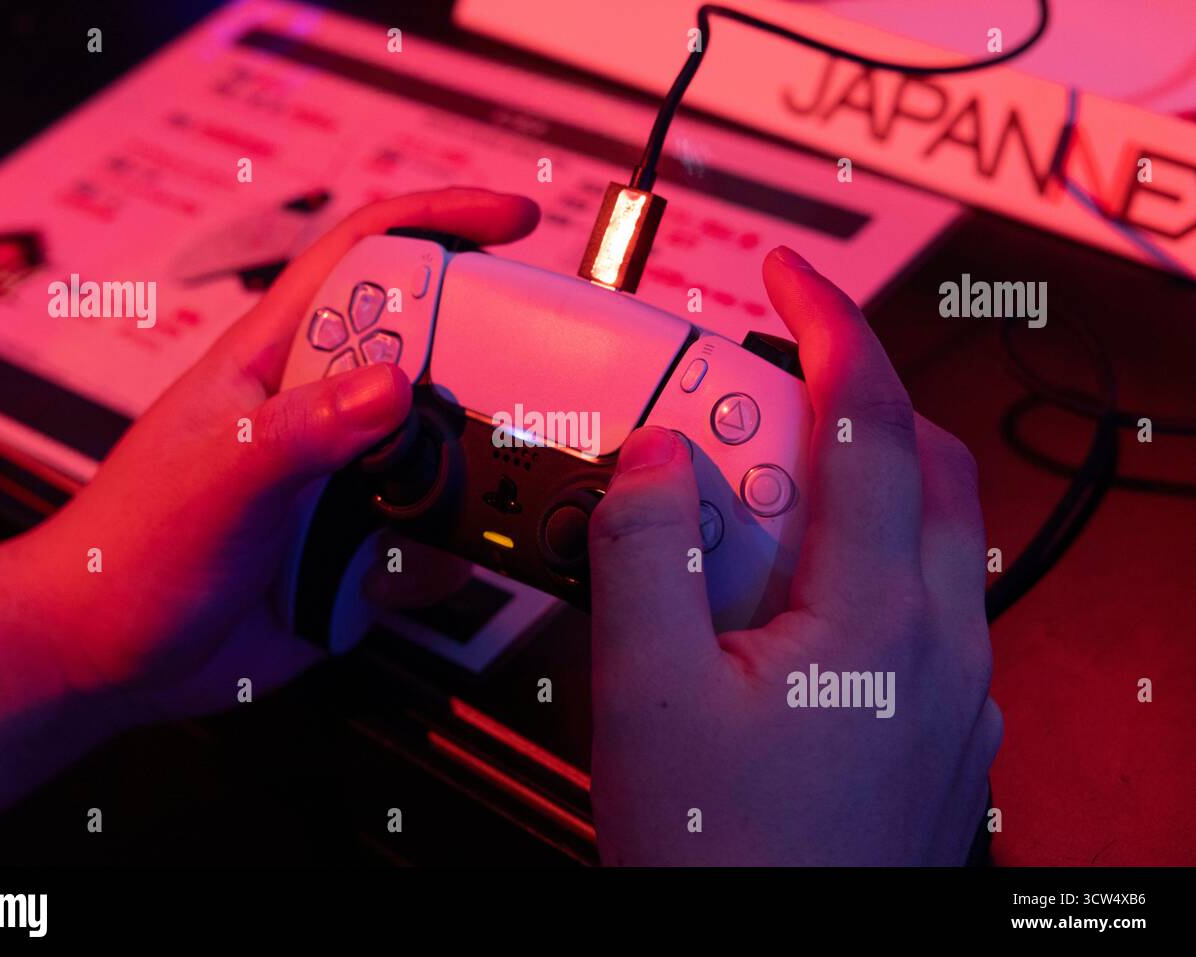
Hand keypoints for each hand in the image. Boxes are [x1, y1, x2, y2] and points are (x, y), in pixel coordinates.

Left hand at [29, 188, 539, 722]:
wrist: (110, 656)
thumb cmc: (129, 550)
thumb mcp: (219, 476)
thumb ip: (306, 428)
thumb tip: (394, 386)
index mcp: (277, 360)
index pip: (366, 256)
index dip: (439, 223)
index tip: (511, 224)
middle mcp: (320, 410)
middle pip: (429, 352)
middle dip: (480, 370)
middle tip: (521, 397)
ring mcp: (344, 476)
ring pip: (442, 451)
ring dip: (458, 481)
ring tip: (443, 512)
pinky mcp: (358, 540)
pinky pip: (429, 534)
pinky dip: (433, 556)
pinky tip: (392, 577)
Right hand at [586, 246, 999, 864]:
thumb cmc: (724, 859)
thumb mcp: (648, 691)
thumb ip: (645, 549)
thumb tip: (659, 458)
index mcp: (879, 616)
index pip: (871, 421)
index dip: (832, 321)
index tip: (791, 273)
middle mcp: (943, 644)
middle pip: (925, 464)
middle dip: (849, 399)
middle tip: (756, 399)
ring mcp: (955, 692)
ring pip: (933, 534)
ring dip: (858, 484)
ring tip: (754, 506)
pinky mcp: (943, 731)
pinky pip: (925, 602)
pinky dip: (867, 559)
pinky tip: (788, 603)